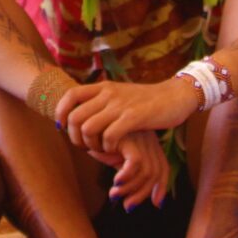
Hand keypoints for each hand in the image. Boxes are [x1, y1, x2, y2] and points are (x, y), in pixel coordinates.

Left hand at [57, 76, 199, 151]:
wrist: (176, 96)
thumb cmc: (147, 102)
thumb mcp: (120, 95)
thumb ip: (103, 102)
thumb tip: (81, 115)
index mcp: (104, 87)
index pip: (70, 95)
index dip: (61, 113)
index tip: (63, 127)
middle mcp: (109, 93)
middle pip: (75, 117)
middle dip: (75, 138)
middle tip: (85, 147)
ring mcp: (121, 105)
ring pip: (88, 128)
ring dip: (91, 145)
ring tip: (101, 150)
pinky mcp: (134, 117)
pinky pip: (109, 136)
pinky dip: (108, 148)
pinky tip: (115, 150)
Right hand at [89, 129, 168, 210]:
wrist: (82, 116)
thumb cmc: (95, 138)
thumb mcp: (113, 156)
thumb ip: (124, 173)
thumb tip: (129, 203)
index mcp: (147, 141)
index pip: (162, 167)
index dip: (161, 187)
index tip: (156, 203)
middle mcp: (147, 138)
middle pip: (156, 172)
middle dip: (142, 193)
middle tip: (127, 206)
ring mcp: (140, 136)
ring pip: (146, 171)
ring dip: (130, 189)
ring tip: (114, 194)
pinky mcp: (129, 136)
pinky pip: (136, 163)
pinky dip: (127, 177)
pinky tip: (115, 182)